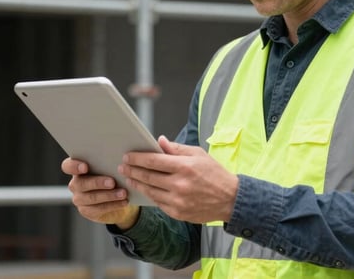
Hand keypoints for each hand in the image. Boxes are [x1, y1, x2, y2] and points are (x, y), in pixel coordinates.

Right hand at [61, 157, 139, 228]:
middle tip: (112, 182)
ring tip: (123, 193)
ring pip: (91, 197)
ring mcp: (79, 198)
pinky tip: (124, 201)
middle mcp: (75, 183)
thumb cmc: (112, 174)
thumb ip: (108, 161)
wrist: (116, 196)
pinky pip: (98, 209)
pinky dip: (113, 205)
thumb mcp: (110, 166)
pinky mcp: (86, 210)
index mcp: (77, 168)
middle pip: (80, 183)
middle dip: (97, 182)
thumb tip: (119, 159)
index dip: (74, 166)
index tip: (85, 167)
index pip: (67, 166)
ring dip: (109, 195)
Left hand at [119, 135, 238, 223]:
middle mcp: (180, 184)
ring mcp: (178, 201)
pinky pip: (158, 203)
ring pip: (150, 191)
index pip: (154, 161)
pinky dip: (149, 195)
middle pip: (148, 176)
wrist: (230, 199)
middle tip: (123, 166)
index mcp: (185, 166)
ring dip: (137, 183)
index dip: (138, 158)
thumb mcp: (198, 154)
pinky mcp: (178, 213)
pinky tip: (143, 189)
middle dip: (133, 170)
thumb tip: (158, 141)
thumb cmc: (214, 173)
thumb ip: (176, 149)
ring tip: (129, 177)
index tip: (128, 156)